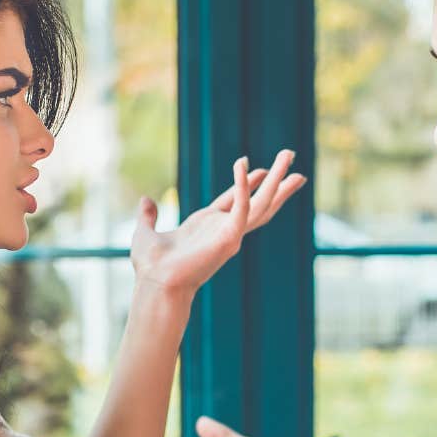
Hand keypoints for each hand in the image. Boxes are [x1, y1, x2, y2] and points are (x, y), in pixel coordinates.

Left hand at [129, 150, 304, 296]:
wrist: (156, 281)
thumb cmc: (151, 265)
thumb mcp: (146, 233)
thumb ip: (148, 216)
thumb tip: (145, 201)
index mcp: (208, 226)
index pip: (237, 200)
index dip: (248, 182)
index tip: (263, 168)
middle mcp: (224, 229)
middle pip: (259, 202)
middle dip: (277, 181)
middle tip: (291, 157)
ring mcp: (230, 234)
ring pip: (262, 203)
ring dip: (277, 180)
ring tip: (289, 155)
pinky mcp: (229, 237)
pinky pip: (241, 207)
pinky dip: (243, 186)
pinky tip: (243, 164)